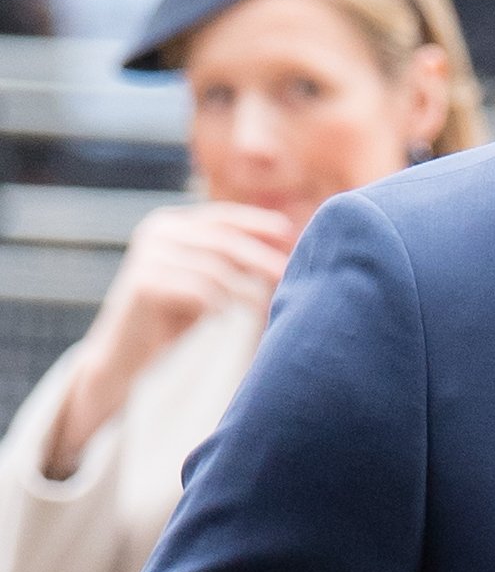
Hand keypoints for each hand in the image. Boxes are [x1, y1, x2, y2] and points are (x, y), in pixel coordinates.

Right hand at [46, 204, 295, 474]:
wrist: (127, 353)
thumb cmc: (172, 318)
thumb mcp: (203, 280)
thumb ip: (229, 260)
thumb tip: (283, 242)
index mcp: (171, 225)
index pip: (222, 217)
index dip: (258, 224)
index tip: (290, 234)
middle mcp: (157, 232)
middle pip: (223, 240)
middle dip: (260, 257)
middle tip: (287, 275)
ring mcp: (148, 256)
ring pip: (214, 268)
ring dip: (243, 290)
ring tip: (258, 308)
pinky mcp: (144, 284)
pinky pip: (198, 290)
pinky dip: (216, 304)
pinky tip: (220, 317)